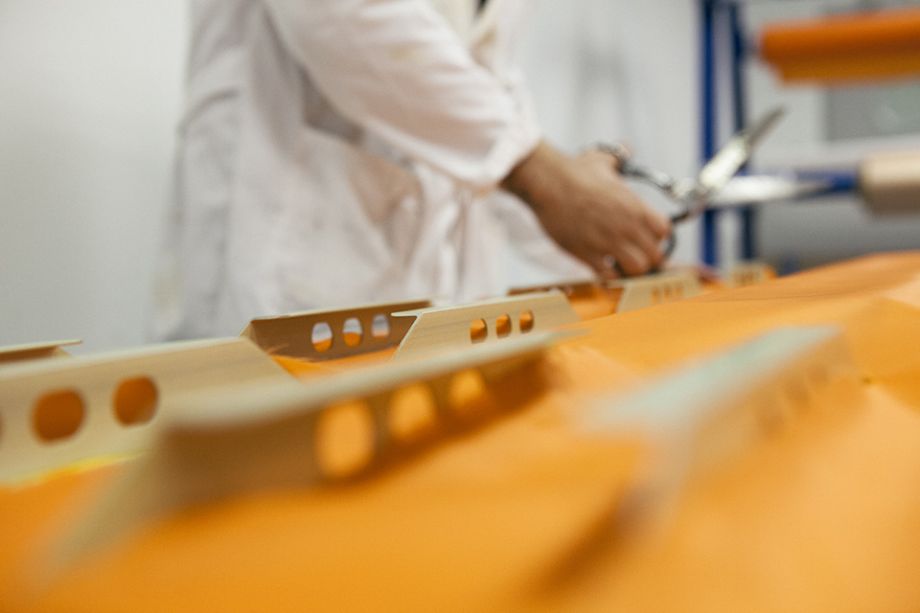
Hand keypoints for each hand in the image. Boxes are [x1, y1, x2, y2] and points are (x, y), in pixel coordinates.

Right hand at [502, 141, 670, 277]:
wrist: (548, 184)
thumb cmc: (574, 171)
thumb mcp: (603, 160)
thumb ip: (620, 157)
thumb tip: (625, 148)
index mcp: (635, 206)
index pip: (664, 231)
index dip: (657, 235)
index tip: (647, 235)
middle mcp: (627, 227)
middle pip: (655, 255)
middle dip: (647, 256)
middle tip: (634, 252)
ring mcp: (608, 243)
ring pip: (637, 269)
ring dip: (630, 268)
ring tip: (619, 262)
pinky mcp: (588, 255)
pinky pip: (609, 276)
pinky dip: (608, 274)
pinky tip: (600, 266)